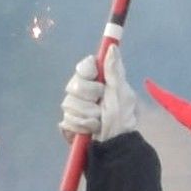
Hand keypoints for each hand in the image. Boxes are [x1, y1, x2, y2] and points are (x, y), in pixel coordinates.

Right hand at [58, 30, 145, 150]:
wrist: (115, 144)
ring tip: (99, 121)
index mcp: (97, 80)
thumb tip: (112, 46)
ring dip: (88, 114)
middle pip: (74, 84)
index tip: (96, 78)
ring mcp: (73, 106)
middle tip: (102, 105)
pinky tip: (91, 130)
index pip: (84, 66)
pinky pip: (67, 119)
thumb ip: (115, 70)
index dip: (88, 72)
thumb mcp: (122, 93)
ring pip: (69, 103)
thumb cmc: (122, 118)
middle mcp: (82, 91)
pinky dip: (81, 126)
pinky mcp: (67, 122)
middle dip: (90, 97)